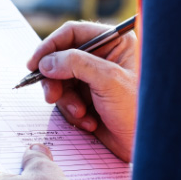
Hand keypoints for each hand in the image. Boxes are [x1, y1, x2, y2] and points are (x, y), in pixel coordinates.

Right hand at [26, 21, 138, 161]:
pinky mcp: (89, 100)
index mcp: (114, 43)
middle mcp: (103, 58)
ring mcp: (94, 80)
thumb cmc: (139, 109)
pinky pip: (66, 100)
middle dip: (55, 79)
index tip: (34, 63)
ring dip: (65, 100)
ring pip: (60, 81)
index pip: (73, 33)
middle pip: (61, 58)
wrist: (146, 145)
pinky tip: (89, 122)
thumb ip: (76, 64)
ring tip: (80, 113)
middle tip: (52, 95)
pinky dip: (72, 113)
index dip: (50, 46)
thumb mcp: (108, 80)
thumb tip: (46, 62)